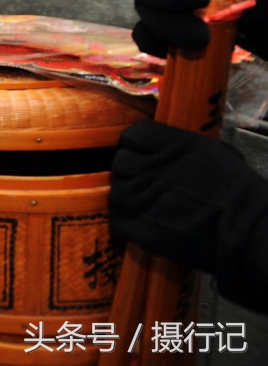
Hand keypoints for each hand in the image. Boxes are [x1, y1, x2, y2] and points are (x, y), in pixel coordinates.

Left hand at [110, 120, 259, 274]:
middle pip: (120, 163)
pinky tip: (145, 222)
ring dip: (129, 196)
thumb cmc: (240, 192)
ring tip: (149, 205)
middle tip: (148, 183)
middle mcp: (151, 167)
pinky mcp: (142, 228)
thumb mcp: (214, 153)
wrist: (250, 232)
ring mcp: (143, 198)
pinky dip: (127, 221)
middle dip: (132, 171)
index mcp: (171, 145)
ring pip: (117, 191)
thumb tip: (162, 147)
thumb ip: (180, 147)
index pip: (132, 136)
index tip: (142, 154)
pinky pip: (118, 219)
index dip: (135, 146)